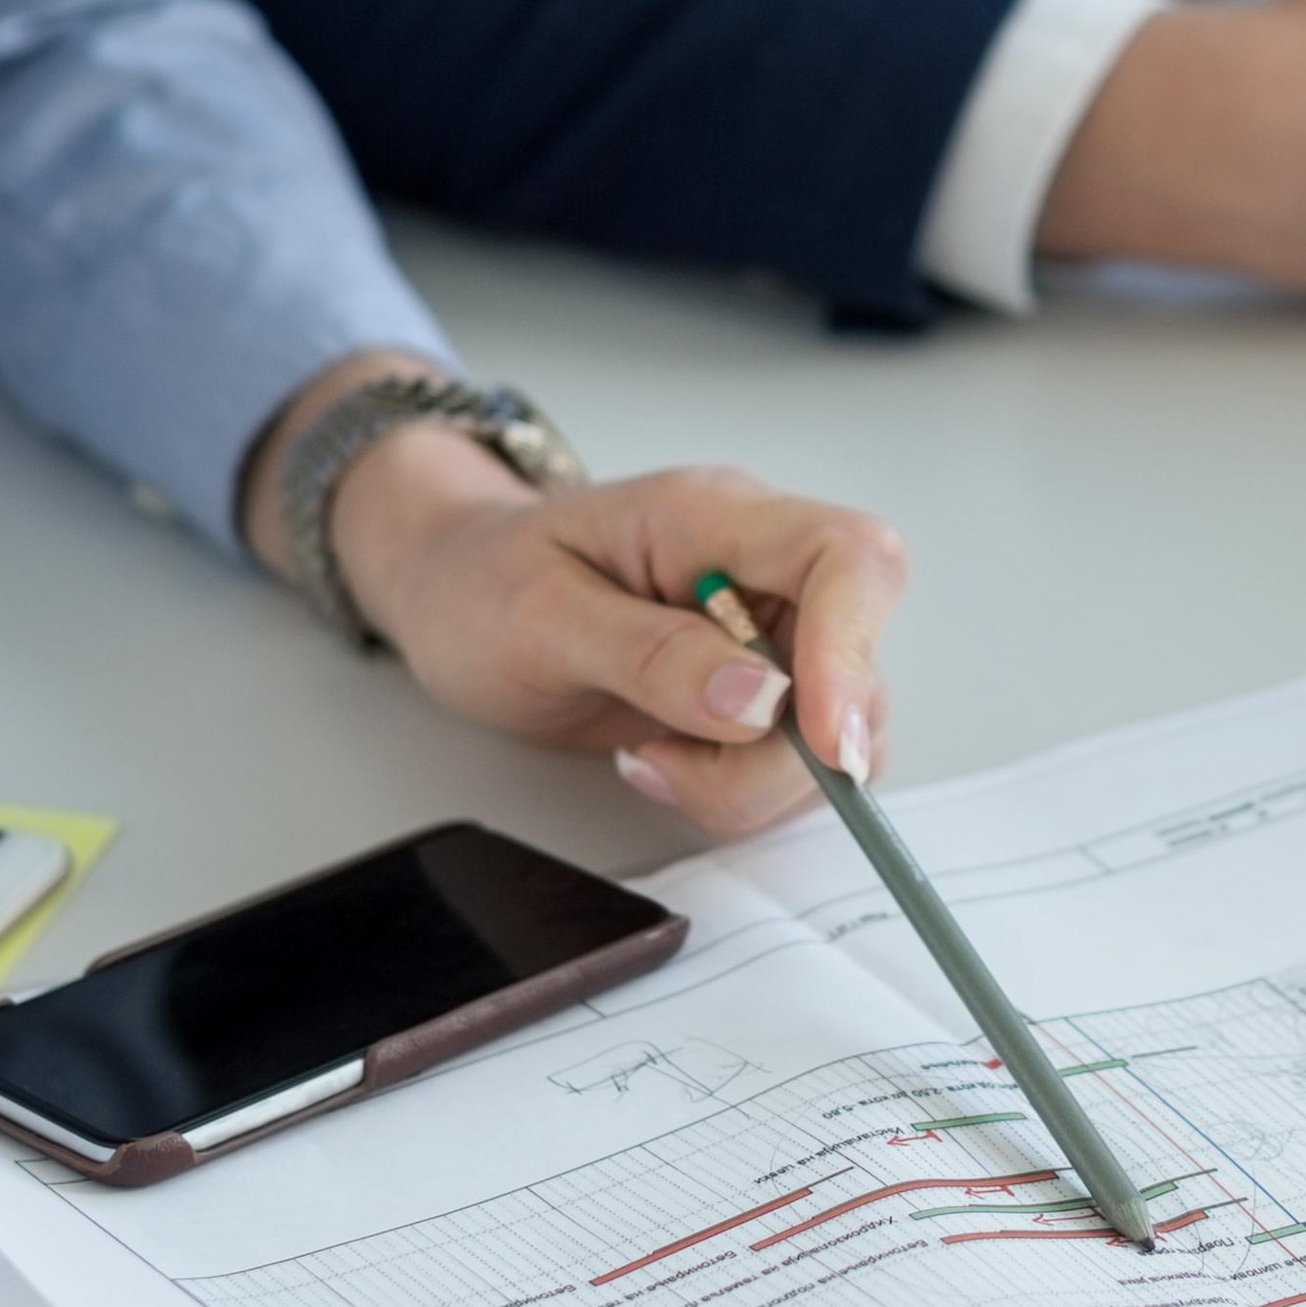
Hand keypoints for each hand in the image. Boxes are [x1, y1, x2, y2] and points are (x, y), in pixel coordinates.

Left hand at [247, 369, 914, 838]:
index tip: (824, 745)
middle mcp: (763, 571)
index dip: (855, 653)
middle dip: (780, 754)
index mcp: (719, 517)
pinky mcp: (757, 695)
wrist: (450, 587)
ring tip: (646, 757)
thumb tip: (762, 697)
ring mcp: (768, 635)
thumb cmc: (482, 580)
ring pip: (837, 734)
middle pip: (856, 668)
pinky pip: (796, 764)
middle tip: (662, 763)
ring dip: (750, 780)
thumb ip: (651, 655)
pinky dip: (739, 789)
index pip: (849, 558)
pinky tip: (663, 760)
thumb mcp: (538, 615)